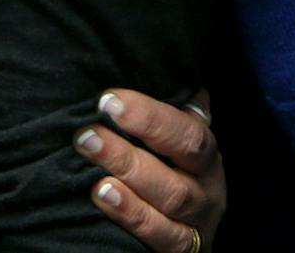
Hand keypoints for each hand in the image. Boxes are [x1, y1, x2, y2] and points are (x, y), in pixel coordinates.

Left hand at [77, 89, 221, 251]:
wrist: (179, 230)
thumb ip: (161, 110)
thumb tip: (148, 61)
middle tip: (88, 132)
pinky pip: (164, 236)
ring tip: (92, 159)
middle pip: (183, 158)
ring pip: (172, 198)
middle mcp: (207, 183)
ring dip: (128, 176)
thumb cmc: (165, 171)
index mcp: (203, 150)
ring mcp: (198, 219)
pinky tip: (103, 196)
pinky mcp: (183, 249)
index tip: (108, 100)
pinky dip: (133, 216)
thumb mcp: (168, 141)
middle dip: (135, 141)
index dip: (150, 114)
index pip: (187, 128)